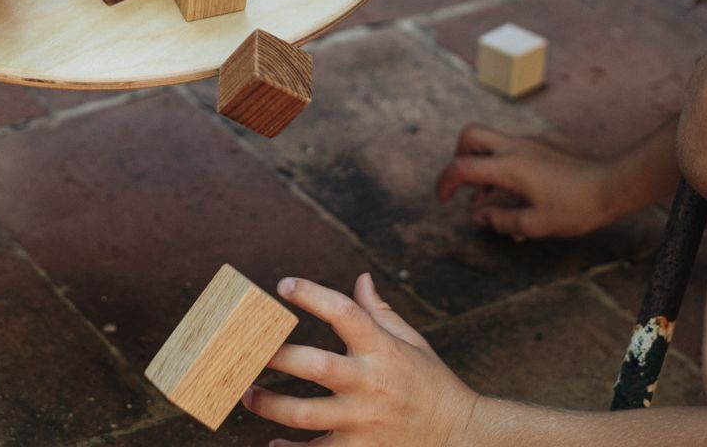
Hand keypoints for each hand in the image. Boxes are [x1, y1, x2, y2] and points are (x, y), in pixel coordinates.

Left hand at [241, 274, 476, 445]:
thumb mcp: (409, 340)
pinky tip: (272, 441)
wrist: (461, 435)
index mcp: (381, 348)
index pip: (343, 312)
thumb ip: (378, 311)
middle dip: (277, 356)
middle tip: (245, 347)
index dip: (312, 295)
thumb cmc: (430, 381)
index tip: (282, 285)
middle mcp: (370, 382)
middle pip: (316, 365)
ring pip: (306, 414)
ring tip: (245, 392)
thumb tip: (360, 277)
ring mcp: (364, 421)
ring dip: (269, 404)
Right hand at [436, 124, 620, 238]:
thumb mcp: (536, 224)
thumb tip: (479, 216)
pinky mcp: (541, 145)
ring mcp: (528, 143)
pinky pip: (510, 149)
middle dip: (459, 157)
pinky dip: (503, 166)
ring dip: (483, 165)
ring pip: (490, 141)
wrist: (612, 185)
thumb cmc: (576, 207)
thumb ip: (501, 220)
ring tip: (495, 198)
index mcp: (508, 166)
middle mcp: (513, 147)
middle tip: (468, 184)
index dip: (445, 183)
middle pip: (469, 135)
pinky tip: (519, 193)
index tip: (443, 199)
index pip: (462, 167)